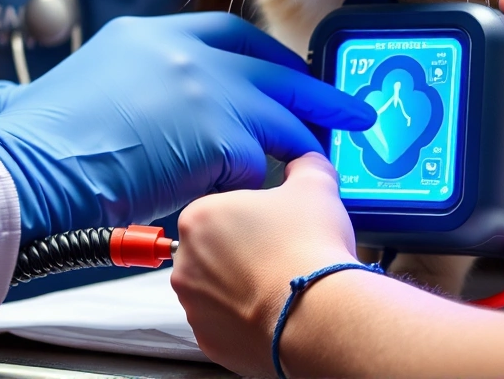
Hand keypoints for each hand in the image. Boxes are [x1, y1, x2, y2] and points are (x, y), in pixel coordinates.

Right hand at [0, 12, 375, 239]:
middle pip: (274, 68)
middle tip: (350, 112)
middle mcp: (183, 50)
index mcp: (150, 33)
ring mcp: (204, 88)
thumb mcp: (95, 83)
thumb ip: (143, 83)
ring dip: (300, 146)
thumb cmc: (45, 143)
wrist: (30, 167)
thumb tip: (171, 110)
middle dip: (316, 94)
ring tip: (321, 167)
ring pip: (279, 117)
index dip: (269, 59)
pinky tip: (255, 199)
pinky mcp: (217, 133)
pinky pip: (258, 164)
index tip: (292, 75)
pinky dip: (258, 185)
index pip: (230, 35)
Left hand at [173, 154, 363, 377]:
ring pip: (217, 291)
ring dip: (242, 288)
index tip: (275, 228)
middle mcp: (185, 264)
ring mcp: (194, 307)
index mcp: (199, 218)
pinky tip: (273, 313)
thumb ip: (306, 165)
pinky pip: (225, 325)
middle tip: (280, 257)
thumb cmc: (310, 249)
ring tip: (279, 287)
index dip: (252, 218)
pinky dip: (245, 321)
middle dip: (243, 254)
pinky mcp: (209, 341)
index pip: (220, 211)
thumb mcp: (316, 186)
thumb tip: (306, 162)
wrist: (318, 315)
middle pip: (214, 252)